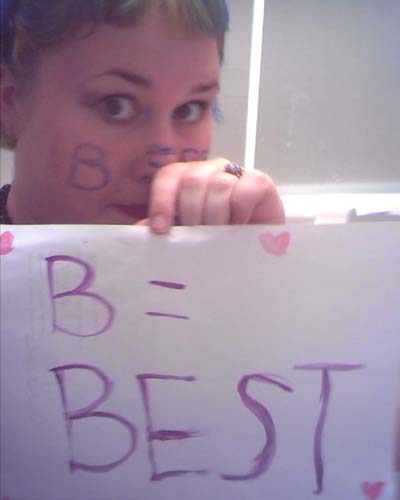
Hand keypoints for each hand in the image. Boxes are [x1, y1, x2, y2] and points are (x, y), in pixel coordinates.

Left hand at [137, 158, 284, 232]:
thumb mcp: (189, 237)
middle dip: (192, 215)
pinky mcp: (259, 182)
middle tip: (199, 237)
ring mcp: (235, 173)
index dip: (162, 201)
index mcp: (187, 179)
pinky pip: (244, 190)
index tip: (161, 231)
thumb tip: (140, 231)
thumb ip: (167, 230)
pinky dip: (239, 212)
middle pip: (192, 181)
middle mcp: (209, 171)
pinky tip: (239, 227)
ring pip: (218, 185)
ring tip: (220, 236)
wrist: (258, 247)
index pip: (168, 176)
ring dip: (216, 217)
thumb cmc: (219, 240)